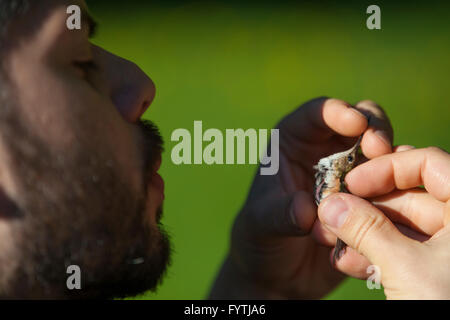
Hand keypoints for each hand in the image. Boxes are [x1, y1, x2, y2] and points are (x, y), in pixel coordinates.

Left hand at [209, 97, 393, 298]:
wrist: (278, 272)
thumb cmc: (259, 239)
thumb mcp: (261, 224)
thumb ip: (281, 214)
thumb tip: (307, 210)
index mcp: (291, 143)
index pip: (315, 114)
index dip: (336, 112)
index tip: (354, 123)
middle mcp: (323, 153)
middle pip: (358, 123)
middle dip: (374, 129)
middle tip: (380, 149)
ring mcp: (348, 176)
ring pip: (379, 154)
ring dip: (388, 163)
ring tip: (388, 181)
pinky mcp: (365, 200)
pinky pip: (388, 188)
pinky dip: (396, 191)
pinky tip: (395, 204)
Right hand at [318, 147, 449, 298]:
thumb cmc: (449, 307)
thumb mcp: (407, 268)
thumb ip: (365, 229)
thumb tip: (330, 203)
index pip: (429, 163)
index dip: (387, 168)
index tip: (351, 182)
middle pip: (409, 195)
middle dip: (365, 205)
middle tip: (332, 211)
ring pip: (401, 226)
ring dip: (363, 231)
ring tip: (333, 241)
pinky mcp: (437, 273)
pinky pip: (403, 252)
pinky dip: (375, 254)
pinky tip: (350, 263)